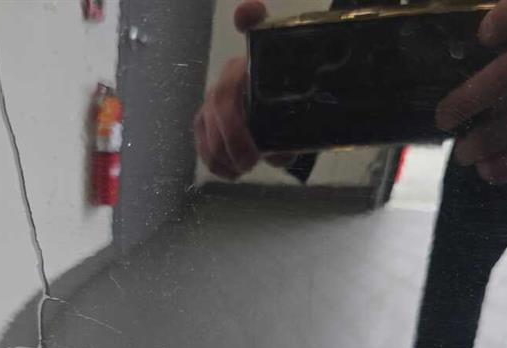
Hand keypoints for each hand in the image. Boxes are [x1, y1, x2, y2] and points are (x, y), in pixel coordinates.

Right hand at [194, 1, 278, 179]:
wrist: (282, 123)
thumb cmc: (292, 114)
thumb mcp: (305, 118)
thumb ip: (294, 132)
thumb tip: (279, 152)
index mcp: (258, 63)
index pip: (251, 26)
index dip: (248, 17)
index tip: (247, 13)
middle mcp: (232, 73)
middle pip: (222, 99)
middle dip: (233, 134)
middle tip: (251, 161)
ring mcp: (216, 96)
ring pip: (207, 120)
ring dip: (221, 150)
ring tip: (242, 170)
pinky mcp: (206, 119)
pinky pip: (201, 135)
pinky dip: (212, 159)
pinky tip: (229, 173)